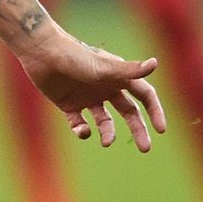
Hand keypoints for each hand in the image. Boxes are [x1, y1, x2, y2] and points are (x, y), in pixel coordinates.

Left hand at [18, 34, 168, 150]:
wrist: (41, 53)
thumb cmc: (74, 56)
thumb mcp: (103, 67)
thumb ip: (129, 70)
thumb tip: (155, 63)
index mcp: (118, 77)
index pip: (144, 95)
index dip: (155, 111)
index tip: (161, 130)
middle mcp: (105, 88)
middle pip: (129, 112)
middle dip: (138, 129)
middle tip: (146, 148)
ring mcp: (87, 97)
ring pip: (105, 121)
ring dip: (109, 133)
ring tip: (106, 142)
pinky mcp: (68, 104)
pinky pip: (80, 123)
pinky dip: (82, 131)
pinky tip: (82, 131)